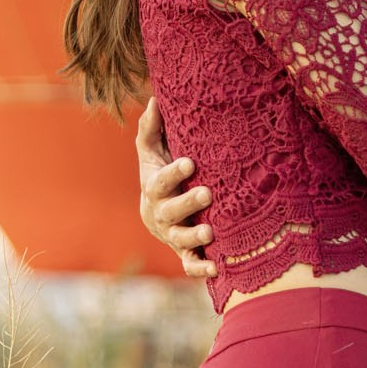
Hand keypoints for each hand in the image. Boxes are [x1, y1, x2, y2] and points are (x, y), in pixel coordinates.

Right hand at [136, 96, 213, 282]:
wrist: (155, 214)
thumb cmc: (158, 174)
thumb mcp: (151, 152)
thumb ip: (151, 128)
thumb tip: (155, 99)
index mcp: (155, 188)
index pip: (161, 180)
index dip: (174, 172)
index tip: (190, 162)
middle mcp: (162, 213)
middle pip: (171, 211)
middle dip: (188, 203)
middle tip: (207, 193)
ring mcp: (172, 234)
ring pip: (180, 240)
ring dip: (194, 238)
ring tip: (211, 232)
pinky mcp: (184, 252)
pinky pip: (189, 264)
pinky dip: (199, 268)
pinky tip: (216, 267)